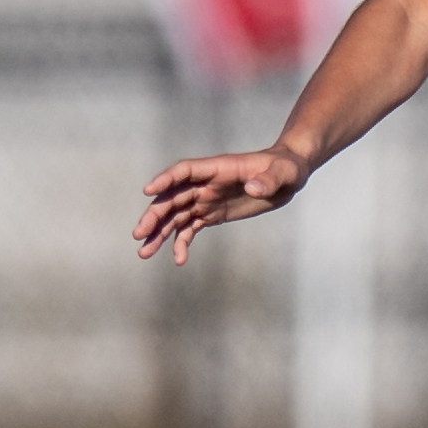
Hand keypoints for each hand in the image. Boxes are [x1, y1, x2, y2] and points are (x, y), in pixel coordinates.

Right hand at [134, 146, 312, 263]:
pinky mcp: (211, 214)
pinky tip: (178, 260)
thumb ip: (268, 180)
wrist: (288, 177)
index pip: (185, 171)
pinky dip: (181, 243)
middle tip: (139, 235)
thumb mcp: (285, 172)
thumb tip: (254, 188)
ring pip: (176, 216)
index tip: (149, 192)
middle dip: (155, 215)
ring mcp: (206, 199)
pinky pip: (190, 229)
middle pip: (173, 197)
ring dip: (159, 233)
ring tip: (144, 252)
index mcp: (218, 168)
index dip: (166, 179)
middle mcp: (206, 183)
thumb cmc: (287, 168)